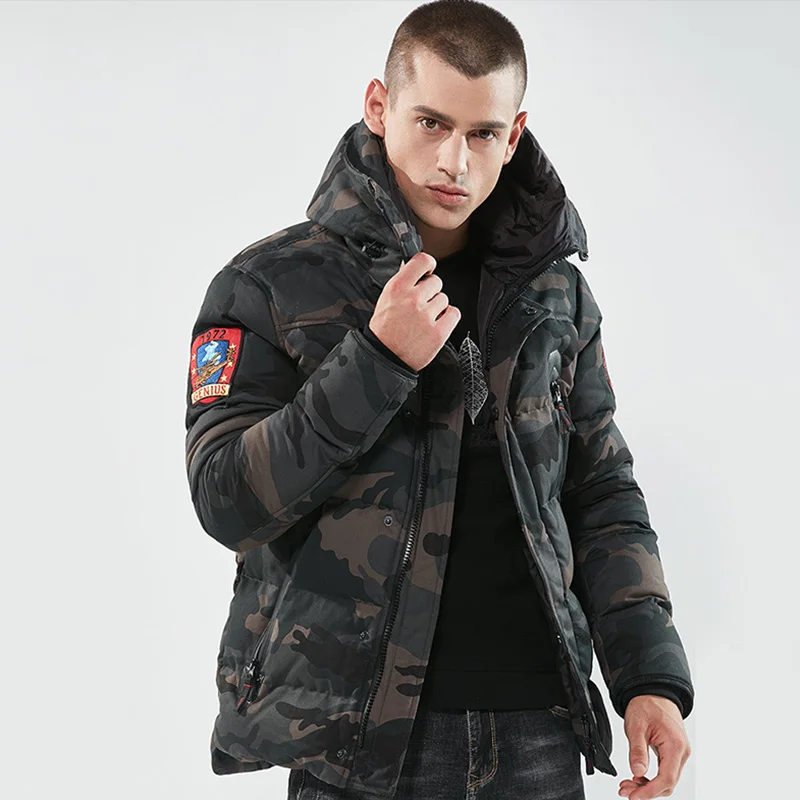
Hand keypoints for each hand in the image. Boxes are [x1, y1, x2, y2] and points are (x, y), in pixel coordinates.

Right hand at [367, 252, 459, 371]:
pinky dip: (448, 318)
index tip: (428, 271)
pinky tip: (436, 323)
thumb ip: (401, 283)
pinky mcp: (438, 332)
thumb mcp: (385, 300)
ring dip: (438, 307)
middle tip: (421, 304)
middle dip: (431, 291)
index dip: (428, 265)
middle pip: (436, 281)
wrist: (384, 358)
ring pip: (444, 299)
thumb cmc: (383, 331)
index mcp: (397, 288)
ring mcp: (427, 316)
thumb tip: (414, 270)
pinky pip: (454, 313)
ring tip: (424, 319)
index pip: (422, 261)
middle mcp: (413, 299)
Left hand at [617, 695, 691, 798]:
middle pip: (667, 783)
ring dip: (648, 786)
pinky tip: (637, 777)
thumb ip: (637, 750)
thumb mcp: (636, 726)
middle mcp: (682, 752)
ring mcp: (679, 753)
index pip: (666, 779)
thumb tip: (637, 771)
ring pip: (666, 780)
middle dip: (646, 791)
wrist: (653, 692)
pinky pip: (665, 771)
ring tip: (628, 785)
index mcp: (675, 745)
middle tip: (625, 791)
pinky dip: (652, 778)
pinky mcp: (674, 752)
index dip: (649, 792)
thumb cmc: (646, 704)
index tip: (633, 796)